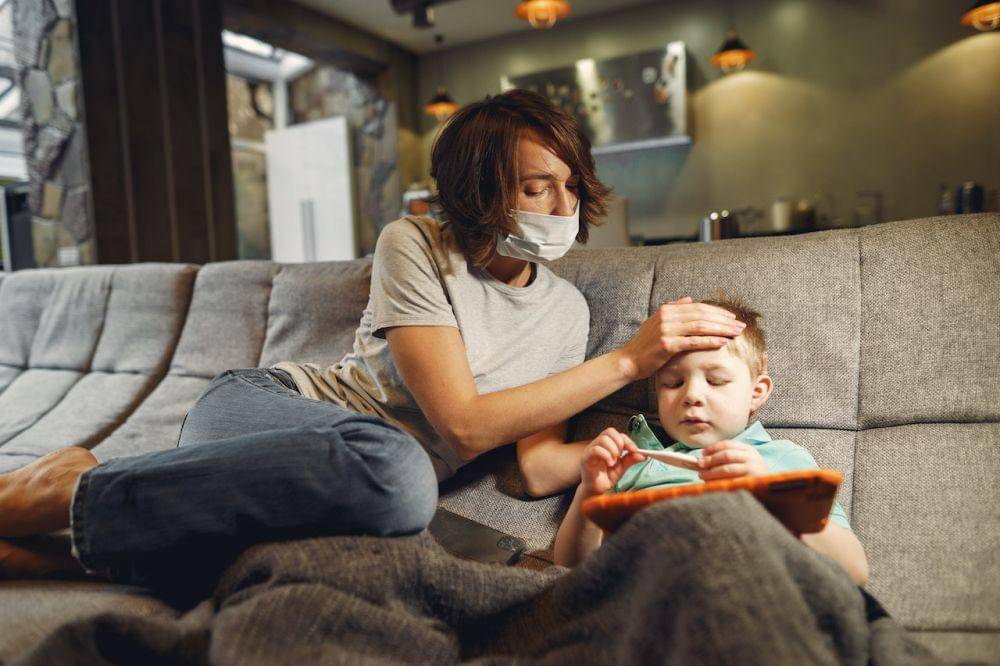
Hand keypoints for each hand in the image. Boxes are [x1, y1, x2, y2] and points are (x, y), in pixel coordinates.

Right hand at [580, 428, 644, 495]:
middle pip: (609, 431)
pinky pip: (595, 450)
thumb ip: (630, 460)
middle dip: (620, 443)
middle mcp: (598, 444)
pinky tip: (609, 464)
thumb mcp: (622, 467)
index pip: (617, 434)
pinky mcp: (586, 458)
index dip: (627, 440)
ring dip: (613, 450)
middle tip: (621, 455)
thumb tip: (643, 455)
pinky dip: (606, 455)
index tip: (635, 450)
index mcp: (606, 445)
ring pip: (603, 439)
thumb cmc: (606, 477)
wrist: (597, 491)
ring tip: (614, 462)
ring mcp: (590, 450)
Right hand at [618, 297, 745, 380]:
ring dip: (721, 329)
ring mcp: (666, 331)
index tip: (732, 317)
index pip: (698, 307)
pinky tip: (723, 342)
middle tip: (740, 325)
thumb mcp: (657, 322)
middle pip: (702, 315)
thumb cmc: (645, 344)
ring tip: (736, 333)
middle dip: (724, 320)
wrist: (629, 360)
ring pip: (701, 327)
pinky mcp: (667, 345)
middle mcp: (667, 317)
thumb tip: (689, 299)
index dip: (717, 311)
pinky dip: (710, 341)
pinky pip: (694, 342)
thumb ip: (673, 309)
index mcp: (666, 310)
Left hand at [697, 440, 768, 479]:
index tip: (702, 453)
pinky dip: (719, 482)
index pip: (728, 444)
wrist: (769, 490)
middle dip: (710, 460)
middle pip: (726, 455)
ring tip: (702, 476)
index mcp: (749, 450)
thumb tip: (701, 460)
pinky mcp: (750, 484)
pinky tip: (712, 484)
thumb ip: (726, 459)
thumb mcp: (742, 462)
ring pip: (727, 469)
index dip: (713, 448)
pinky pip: (731, 482)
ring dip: (712, 472)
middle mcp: (752, 458)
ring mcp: (752, 471)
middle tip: (699, 464)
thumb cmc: (751, 475)